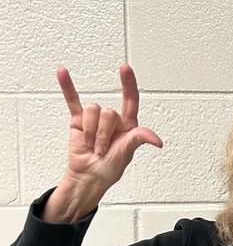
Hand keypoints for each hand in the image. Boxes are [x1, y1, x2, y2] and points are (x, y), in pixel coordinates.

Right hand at [42, 64, 162, 221]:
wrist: (88, 177)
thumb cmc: (109, 168)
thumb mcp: (126, 154)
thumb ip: (138, 140)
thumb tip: (156, 140)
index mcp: (128, 124)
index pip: (130, 100)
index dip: (128, 83)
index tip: (125, 68)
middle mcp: (112, 119)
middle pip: (107, 112)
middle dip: (103, 134)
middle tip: (102, 149)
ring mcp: (94, 119)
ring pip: (92, 111)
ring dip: (91, 132)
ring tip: (91, 145)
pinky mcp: (78, 121)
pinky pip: (72, 101)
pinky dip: (67, 87)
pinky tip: (63, 73)